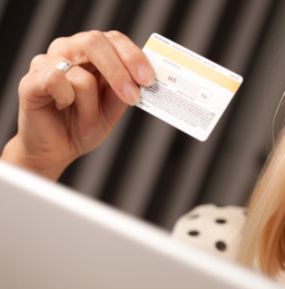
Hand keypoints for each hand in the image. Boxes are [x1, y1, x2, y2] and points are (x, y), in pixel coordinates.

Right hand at [1, 30, 154, 179]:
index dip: (133, 56)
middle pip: (95, 42)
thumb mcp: (114, 109)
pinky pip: (56, 81)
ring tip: (88, 124)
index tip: (149, 79)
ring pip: (81, 75)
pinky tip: (63, 108)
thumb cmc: (85, 124)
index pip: (114, 39)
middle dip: (119, 72)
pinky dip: (67, 101)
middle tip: (132, 97)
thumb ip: (126, 90)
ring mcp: (46, 63)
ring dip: (91, 108)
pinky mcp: (31, 80)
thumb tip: (144, 79)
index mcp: (91, 52)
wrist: (57, 149)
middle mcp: (68, 50)